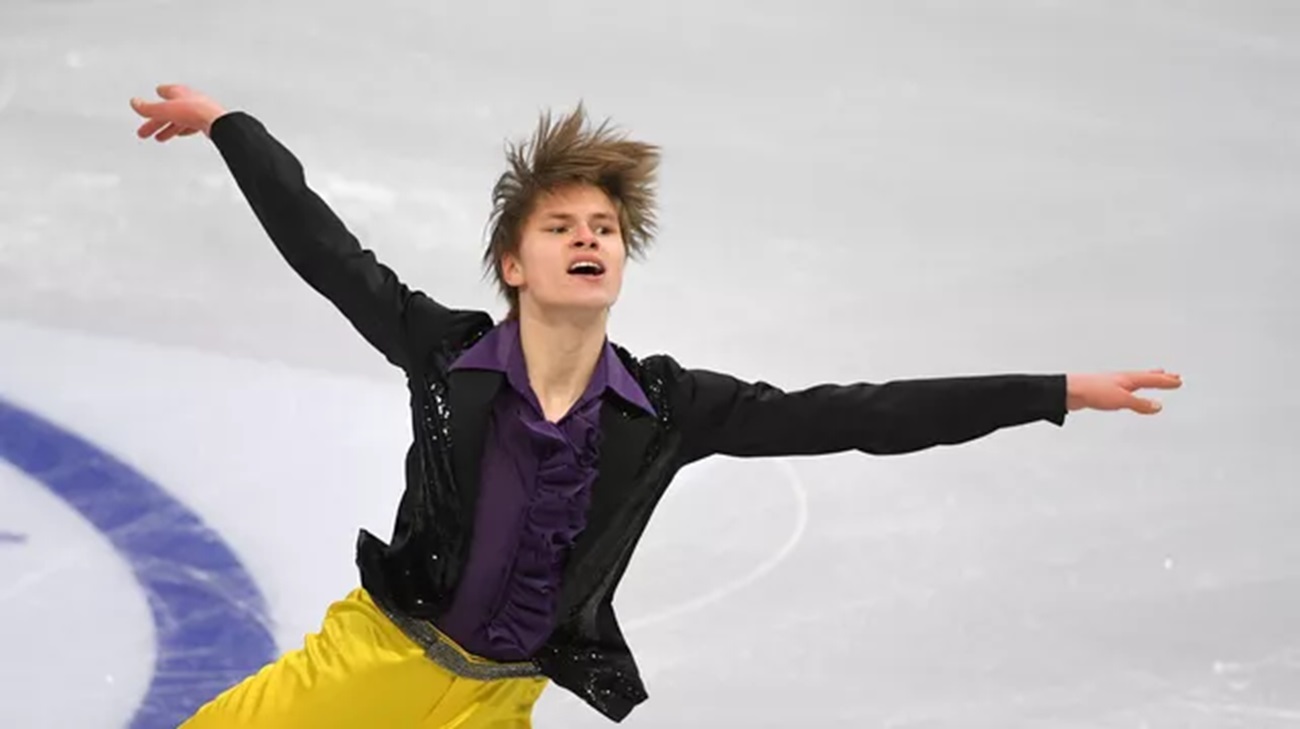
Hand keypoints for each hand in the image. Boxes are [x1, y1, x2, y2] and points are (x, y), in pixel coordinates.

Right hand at [129, 84, 226, 141]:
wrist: (216, 121)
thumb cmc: (194, 111)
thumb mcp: (163, 109)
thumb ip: (148, 108)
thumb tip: (134, 102)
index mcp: (179, 92)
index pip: (165, 92)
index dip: (158, 96)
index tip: (154, 95)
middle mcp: (190, 99)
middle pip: (169, 111)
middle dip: (156, 121)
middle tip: (145, 131)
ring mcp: (200, 111)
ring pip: (180, 119)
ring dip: (169, 128)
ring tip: (160, 137)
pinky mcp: (207, 122)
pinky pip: (192, 126)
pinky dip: (183, 130)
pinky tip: (181, 134)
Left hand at [1066, 369, 1181, 414]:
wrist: (1070, 392)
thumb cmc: (1092, 390)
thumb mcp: (1121, 400)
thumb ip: (1139, 404)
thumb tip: (1157, 406)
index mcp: (1128, 379)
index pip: (1152, 379)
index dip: (1166, 381)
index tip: (1178, 380)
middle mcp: (1122, 379)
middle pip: (1145, 376)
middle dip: (1160, 377)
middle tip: (1172, 375)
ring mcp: (1113, 384)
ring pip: (1135, 381)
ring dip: (1147, 379)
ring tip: (1154, 377)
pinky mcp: (1104, 391)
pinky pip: (1125, 389)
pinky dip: (1133, 389)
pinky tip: (1129, 393)